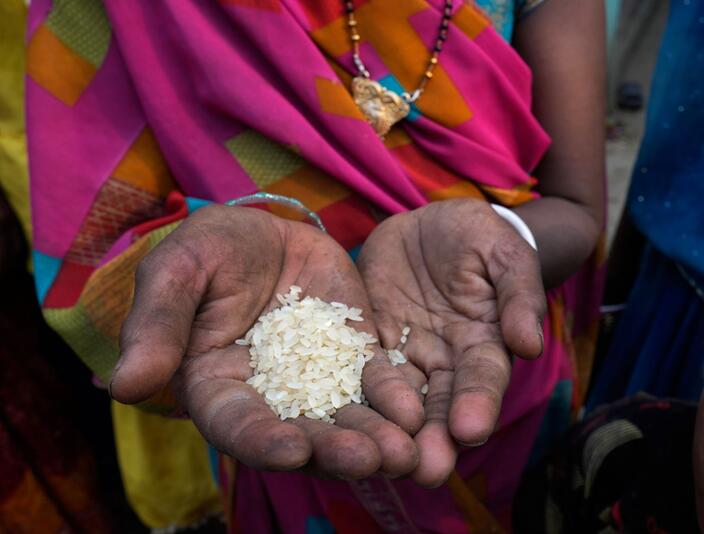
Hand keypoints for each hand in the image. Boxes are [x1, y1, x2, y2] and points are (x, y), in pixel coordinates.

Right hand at [110, 205, 420, 478]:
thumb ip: (157, 325)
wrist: (266, 231)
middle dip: (335, 450)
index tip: (291, 449)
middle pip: (302, 435)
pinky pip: (379, 386)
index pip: (237, 426)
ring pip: (347, 420)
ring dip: (376, 439)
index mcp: (218, 388)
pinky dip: (398, 401)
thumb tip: (126, 385)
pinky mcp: (356, 361)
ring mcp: (318, 384)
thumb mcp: (177, 270)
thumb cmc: (210, 250)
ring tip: (404, 451)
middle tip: (371, 459)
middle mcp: (271, 399)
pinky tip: (420, 411)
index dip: (262, 440)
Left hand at [357, 198, 545, 486]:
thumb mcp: (503, 253)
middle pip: (441, 407)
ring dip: (392, 434)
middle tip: (426, 471)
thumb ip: (518, 294)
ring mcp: (404, 358)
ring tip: (384, 463)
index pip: (483, 379)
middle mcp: (444, 363)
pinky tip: (337, 425)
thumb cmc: (477, 236)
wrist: (428, 224)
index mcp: (484, 344)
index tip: (471, 430)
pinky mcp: (367, 346)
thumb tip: (529, 344)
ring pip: (398, 403)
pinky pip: (356, 374)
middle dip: (435, 440)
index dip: (478, 403)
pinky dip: (349, 400)